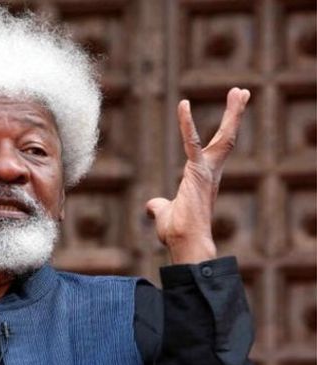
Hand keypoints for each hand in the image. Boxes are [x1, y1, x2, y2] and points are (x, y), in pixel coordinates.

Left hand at [146, 88, 250, 263]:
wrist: (184, 243)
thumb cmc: (177, 232)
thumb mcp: (165, 214)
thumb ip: (159, 206)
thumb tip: (152, 206)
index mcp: (203, 177)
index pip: (216, 148)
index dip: (224, 130)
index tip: (229, 116)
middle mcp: (210, 171)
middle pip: (227, 138)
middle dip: (235, 114)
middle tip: (242, 92)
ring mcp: (206, 171)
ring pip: (224, 137)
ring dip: (233, 114)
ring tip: (240, 91)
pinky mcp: (196, 172)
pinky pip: (190, 142)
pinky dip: (186, 123)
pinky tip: (183, 104)